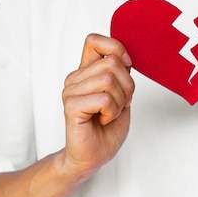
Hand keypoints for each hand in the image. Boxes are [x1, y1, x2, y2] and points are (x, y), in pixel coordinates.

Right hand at [61, 34, 134, 180]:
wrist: (95, 155)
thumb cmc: (108, 127)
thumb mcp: (121, 93)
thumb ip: (120, 72)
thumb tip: (125, 55)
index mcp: (86, 71)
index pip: (94, 41)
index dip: (115, 48)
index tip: (126, 66)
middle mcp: (75, 78)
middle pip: (111, 63)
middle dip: (127, 86)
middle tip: (120, 104)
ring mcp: (70, 92)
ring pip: (108, 80)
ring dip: (119, 101)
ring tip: (110, 113)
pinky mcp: (71, 107)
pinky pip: (103, 99)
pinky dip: (112, 112)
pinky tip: (103, 120)